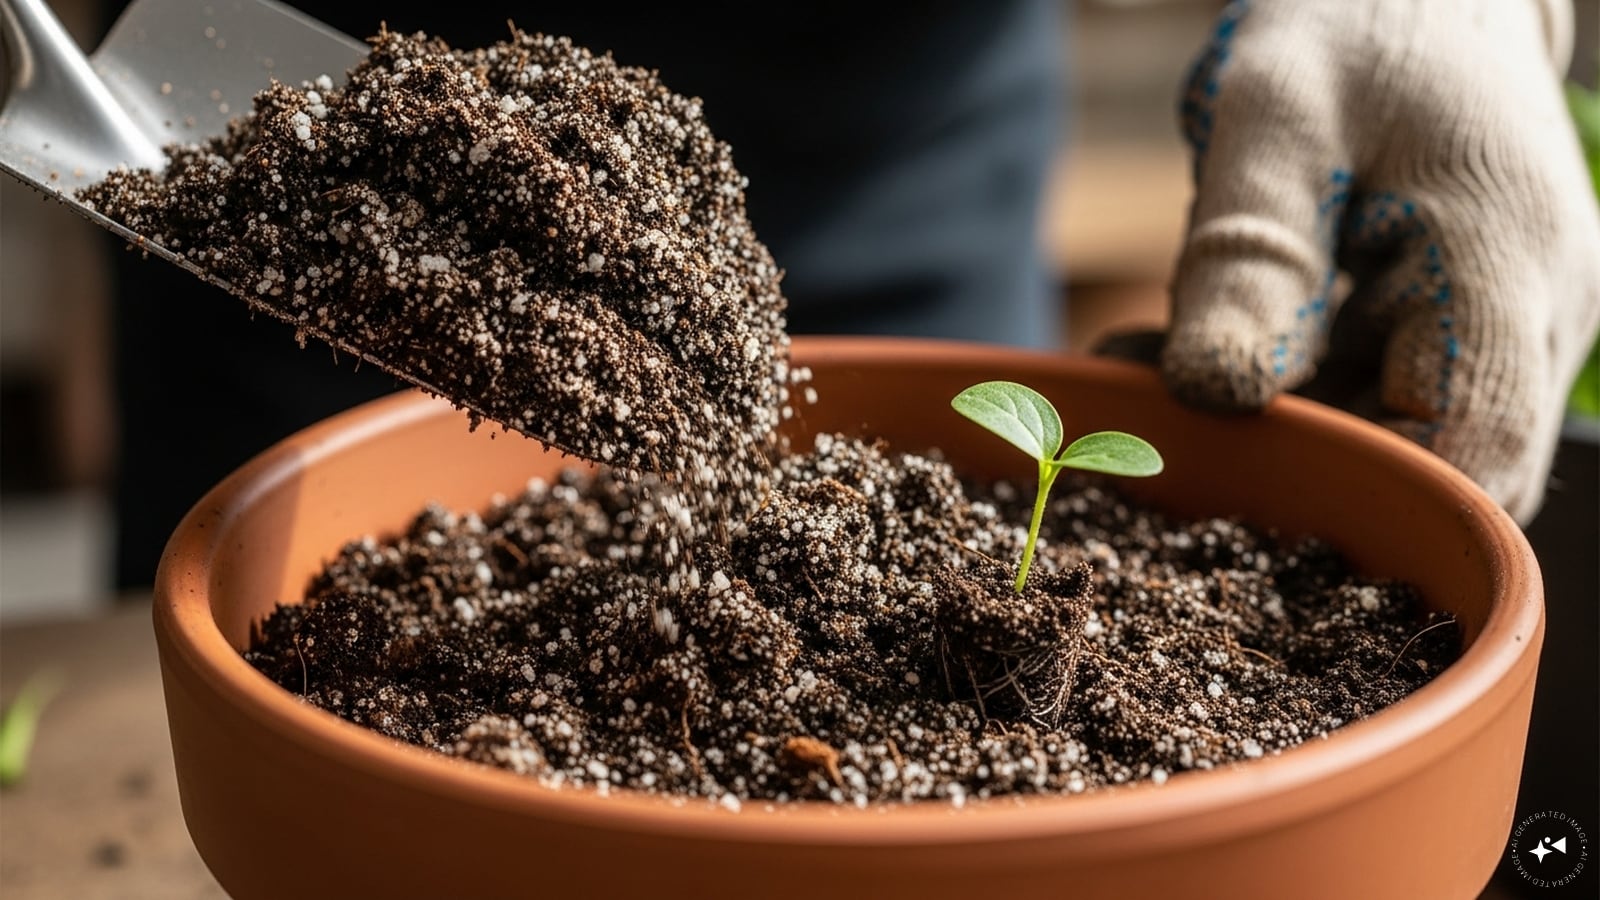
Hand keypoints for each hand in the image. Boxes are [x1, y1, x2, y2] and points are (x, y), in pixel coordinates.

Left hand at [1159, 0, 1599, 522]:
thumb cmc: (1352, 26)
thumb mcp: (1274, 121)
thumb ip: (1248, 257)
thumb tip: (1212, 393)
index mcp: (1509, 265)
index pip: (1475, 455)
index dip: (1364, 502)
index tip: (1235, 475)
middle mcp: (1536, 316)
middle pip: (1441, 474)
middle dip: (1295, 468)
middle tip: (1154, 417)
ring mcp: (1508, 325)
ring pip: (1401, 443)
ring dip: (1274, 429)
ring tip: (1146, 363)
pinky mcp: (1463, 324)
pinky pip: (1381, 397)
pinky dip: (1284, 390)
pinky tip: (1185, 343)